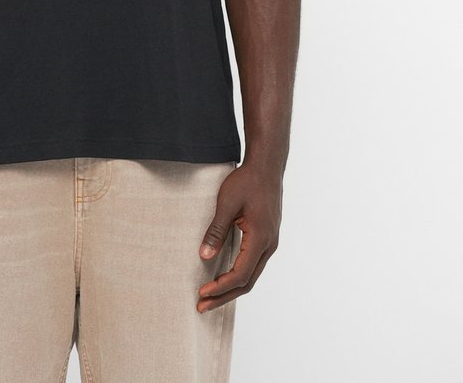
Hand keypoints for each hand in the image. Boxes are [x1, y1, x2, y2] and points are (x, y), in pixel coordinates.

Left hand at [196, 161, 282, 312]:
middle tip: (202, 306)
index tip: (202, 294)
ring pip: (252, 275)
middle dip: (224, 295)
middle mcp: (269, 245)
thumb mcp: (227, 204)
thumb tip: (203, 256)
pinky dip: (238, 276)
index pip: (241, 274)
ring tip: (210, 297)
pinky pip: (253, 264)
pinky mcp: (267, 238)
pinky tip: (224, 278)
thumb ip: (216, 231)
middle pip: (247, 282)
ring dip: (231, 288)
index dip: (221, 287)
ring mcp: (270, 242)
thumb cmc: (246, 181)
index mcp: (260, 238)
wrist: (266, 166)